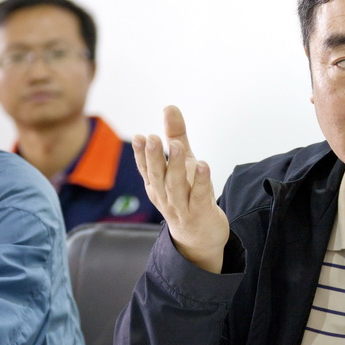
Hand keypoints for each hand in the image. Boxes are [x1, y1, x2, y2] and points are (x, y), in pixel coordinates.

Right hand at [132, 105, 229, 271]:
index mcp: (156, 185)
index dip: (142, 154)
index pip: (146, 168)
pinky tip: (203, 165)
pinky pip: (199, 196)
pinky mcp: (200, 213)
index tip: (141, 137)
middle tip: (152, 138)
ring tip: (178, 146)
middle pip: (158, 176)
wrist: (200, 237)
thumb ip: (176, 136)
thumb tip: (169, 107)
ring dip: (176, 166)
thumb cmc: (188, 195)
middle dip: (154, 157)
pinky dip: (201, 181)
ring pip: (176, 186)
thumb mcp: (183, 164)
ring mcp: (182, 207)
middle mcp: (165, 196)